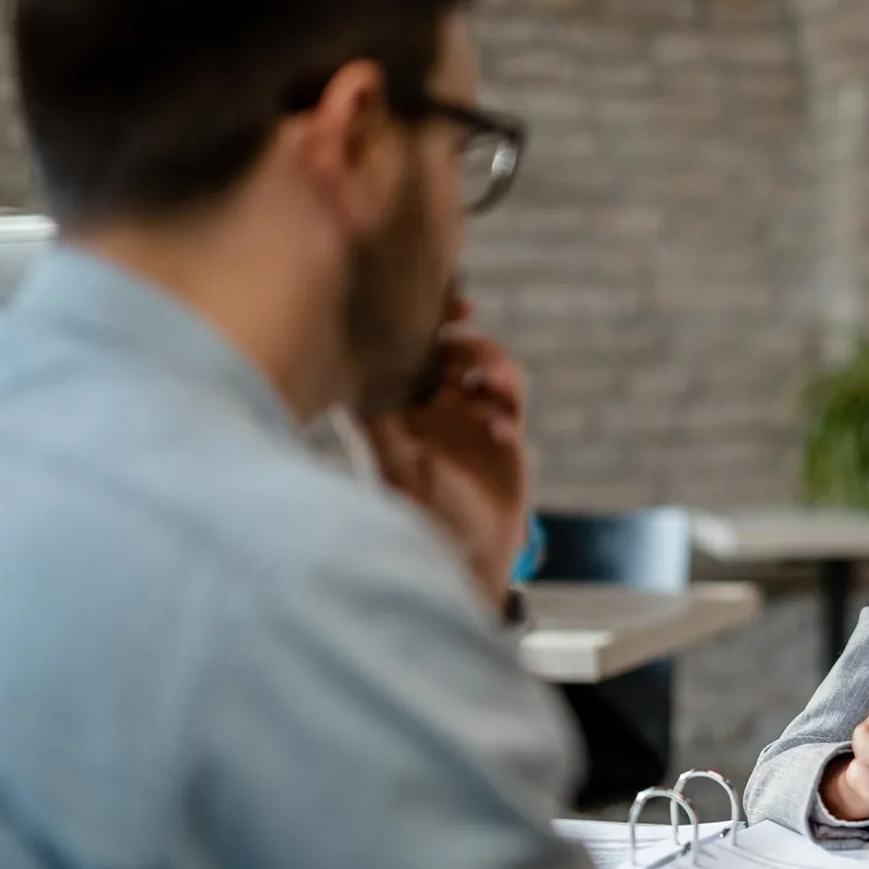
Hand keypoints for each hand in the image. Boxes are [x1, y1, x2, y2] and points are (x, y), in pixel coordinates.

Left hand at [367, 299, 529, 607]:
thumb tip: (359, 383)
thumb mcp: (397, 474)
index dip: (408, 322)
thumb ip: (381, 428)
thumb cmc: (421, 522)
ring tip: (493, 383)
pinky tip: (503, 430)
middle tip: (465, 313)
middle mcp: (426, 409)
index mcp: (391, 411)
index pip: (394, 353)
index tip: (423, 308)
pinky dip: (510, 399)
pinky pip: (510, 395)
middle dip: (454, 327)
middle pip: (440, 347)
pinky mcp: (497, 433)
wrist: (467, 560)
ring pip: (479, 365)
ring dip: (489, 361)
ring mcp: (463, 419)